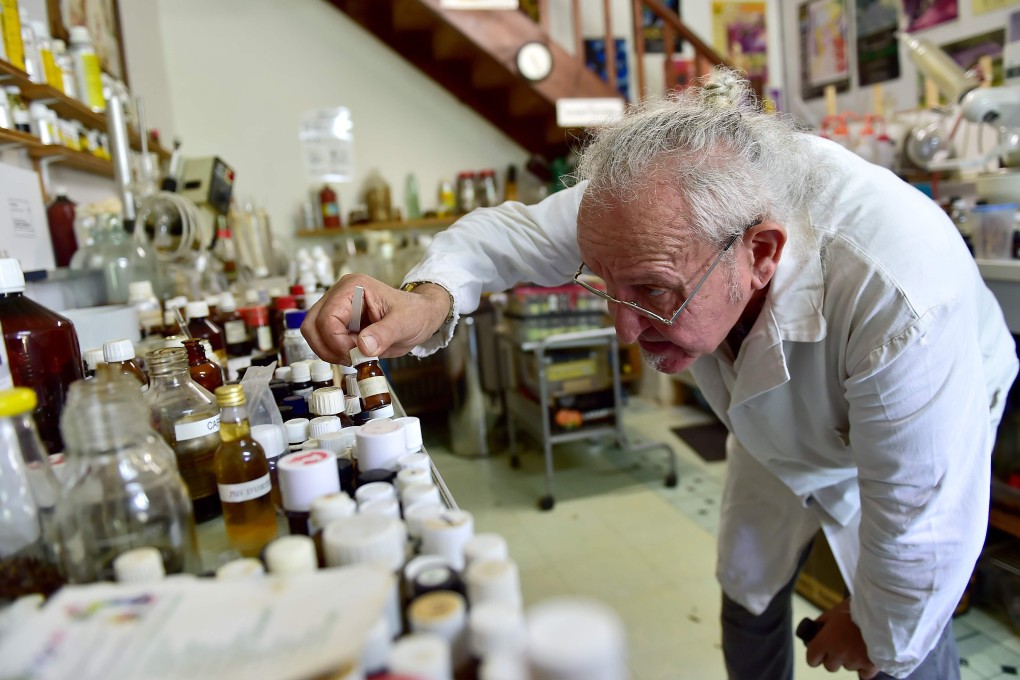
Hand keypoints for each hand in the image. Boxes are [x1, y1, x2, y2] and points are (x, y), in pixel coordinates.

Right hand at [301, 274, 451, 362]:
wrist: (420, 316)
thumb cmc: (415, 313)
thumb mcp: (405, 324)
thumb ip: (384, 334)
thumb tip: (363, 347)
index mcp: (353, 287)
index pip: (327, 319)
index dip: (338, 343)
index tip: (356, 355)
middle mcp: (339, 294)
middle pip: (312, 325)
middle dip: (329, 348)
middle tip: (352, 358)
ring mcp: (336, 306)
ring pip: (312, 333)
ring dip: (329, 351)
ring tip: (355, 355)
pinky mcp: (338, 320)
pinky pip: (322, 339)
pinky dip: (333, 352)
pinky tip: (354, 353)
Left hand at [805, 598, 878, 678]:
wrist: (881, 612)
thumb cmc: (856, 609)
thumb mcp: (834, 611)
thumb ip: (823, 622)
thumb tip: (814, 628)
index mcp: (825, 641)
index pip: (811, 659)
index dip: (815, 656)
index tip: (819, 653)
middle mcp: (838, 654)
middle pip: (830, 666)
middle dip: (833, 658)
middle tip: (841, 646)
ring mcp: (854, 661)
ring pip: (848, 667)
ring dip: (850, 660)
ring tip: (858, 644)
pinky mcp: (871, 666)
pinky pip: (864, 674)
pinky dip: (864, 667)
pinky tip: (867, 655)